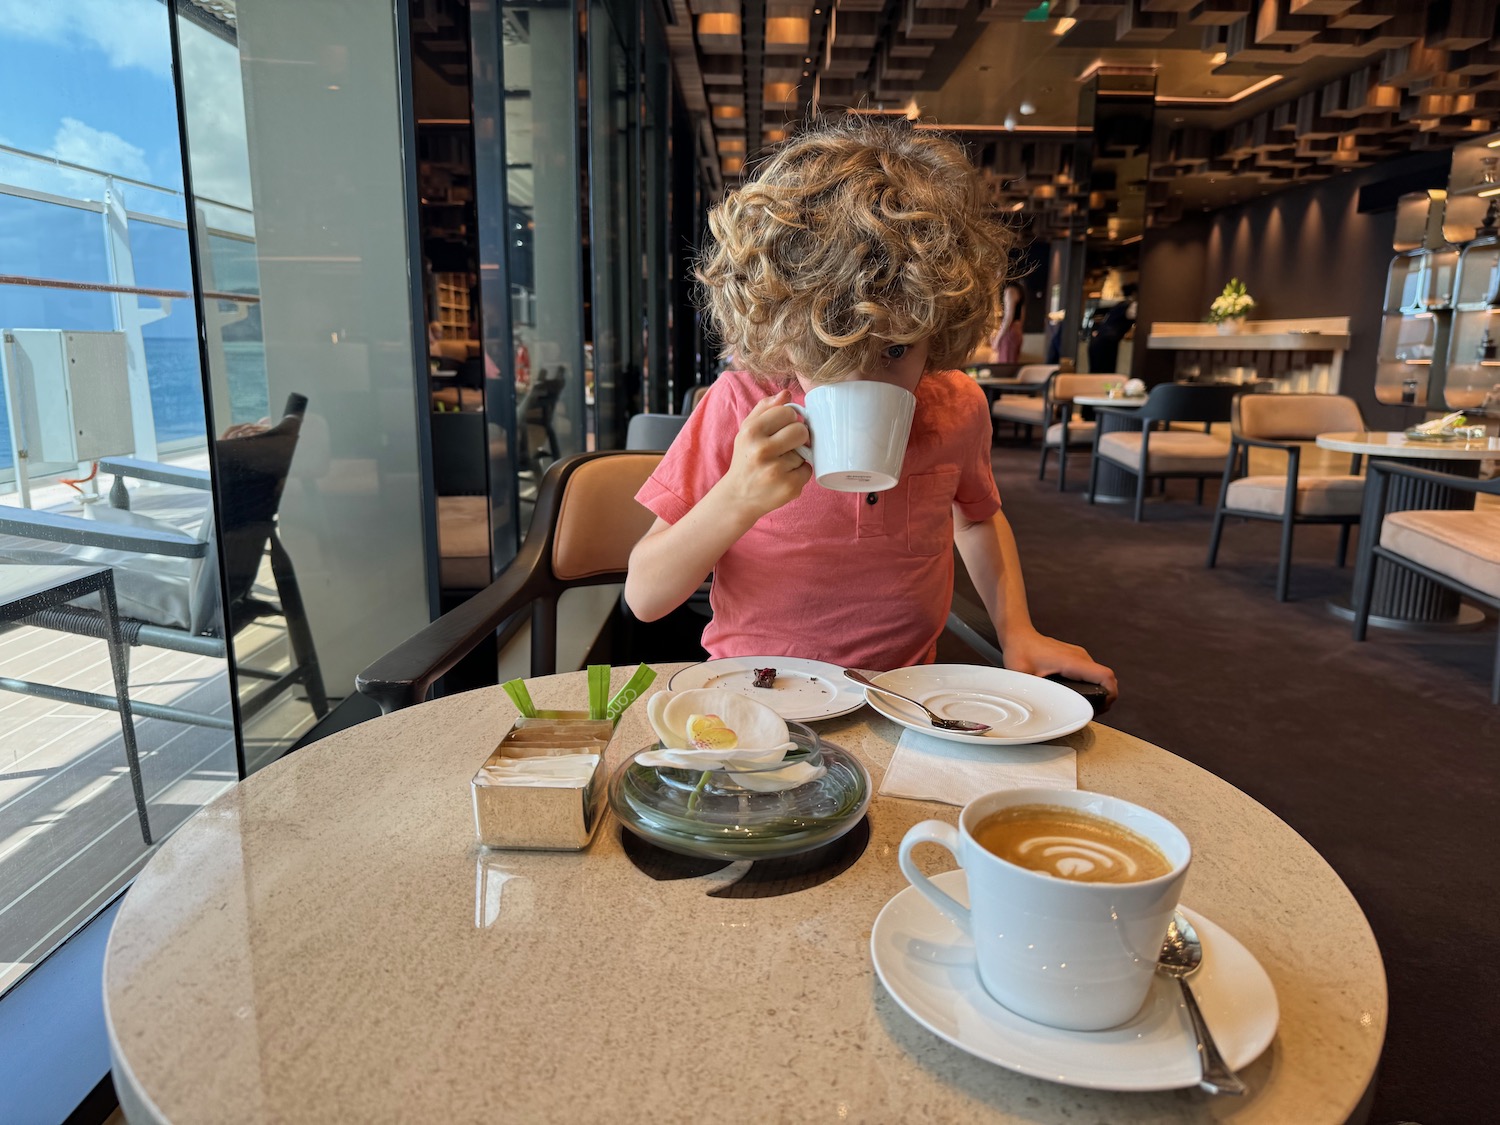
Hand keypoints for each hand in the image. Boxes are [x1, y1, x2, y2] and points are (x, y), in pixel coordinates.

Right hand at [717, 391, 812, 520]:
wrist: (738, 496)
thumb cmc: (746, 458)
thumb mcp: (747, 430)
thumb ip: (765, 408)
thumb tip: (786, 393)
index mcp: (752, 431)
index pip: (788, 412)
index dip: (788, 420)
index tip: (782, 429)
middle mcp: (762, 450)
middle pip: (801, 430)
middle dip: (798, 437)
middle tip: (787, 446)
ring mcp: (776, 470)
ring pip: (804, 452)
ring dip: (797, 457)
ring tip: (780, 464)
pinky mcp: (789, 487)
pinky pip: (808, 470)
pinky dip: (800, 473)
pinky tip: (784, 476)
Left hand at [1001, 629, 1118, 707]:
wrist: (1019, 635)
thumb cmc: (1020, 652)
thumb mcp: (1023, 676)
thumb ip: (1032, 692)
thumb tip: (1037, 708)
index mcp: (1071, 662)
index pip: (1105, 675)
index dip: (1110, 693)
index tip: (1104, 706)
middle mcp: (1080, 657)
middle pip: (1106, 678)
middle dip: (1106, 697)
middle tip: (1093, 712)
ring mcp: (1079, 655)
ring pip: (1099, 675)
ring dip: (1099, 690)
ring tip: (1087, 706)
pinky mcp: (1075, 657)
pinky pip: (1090, 672)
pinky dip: (1092, 684)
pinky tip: (1079, 695)